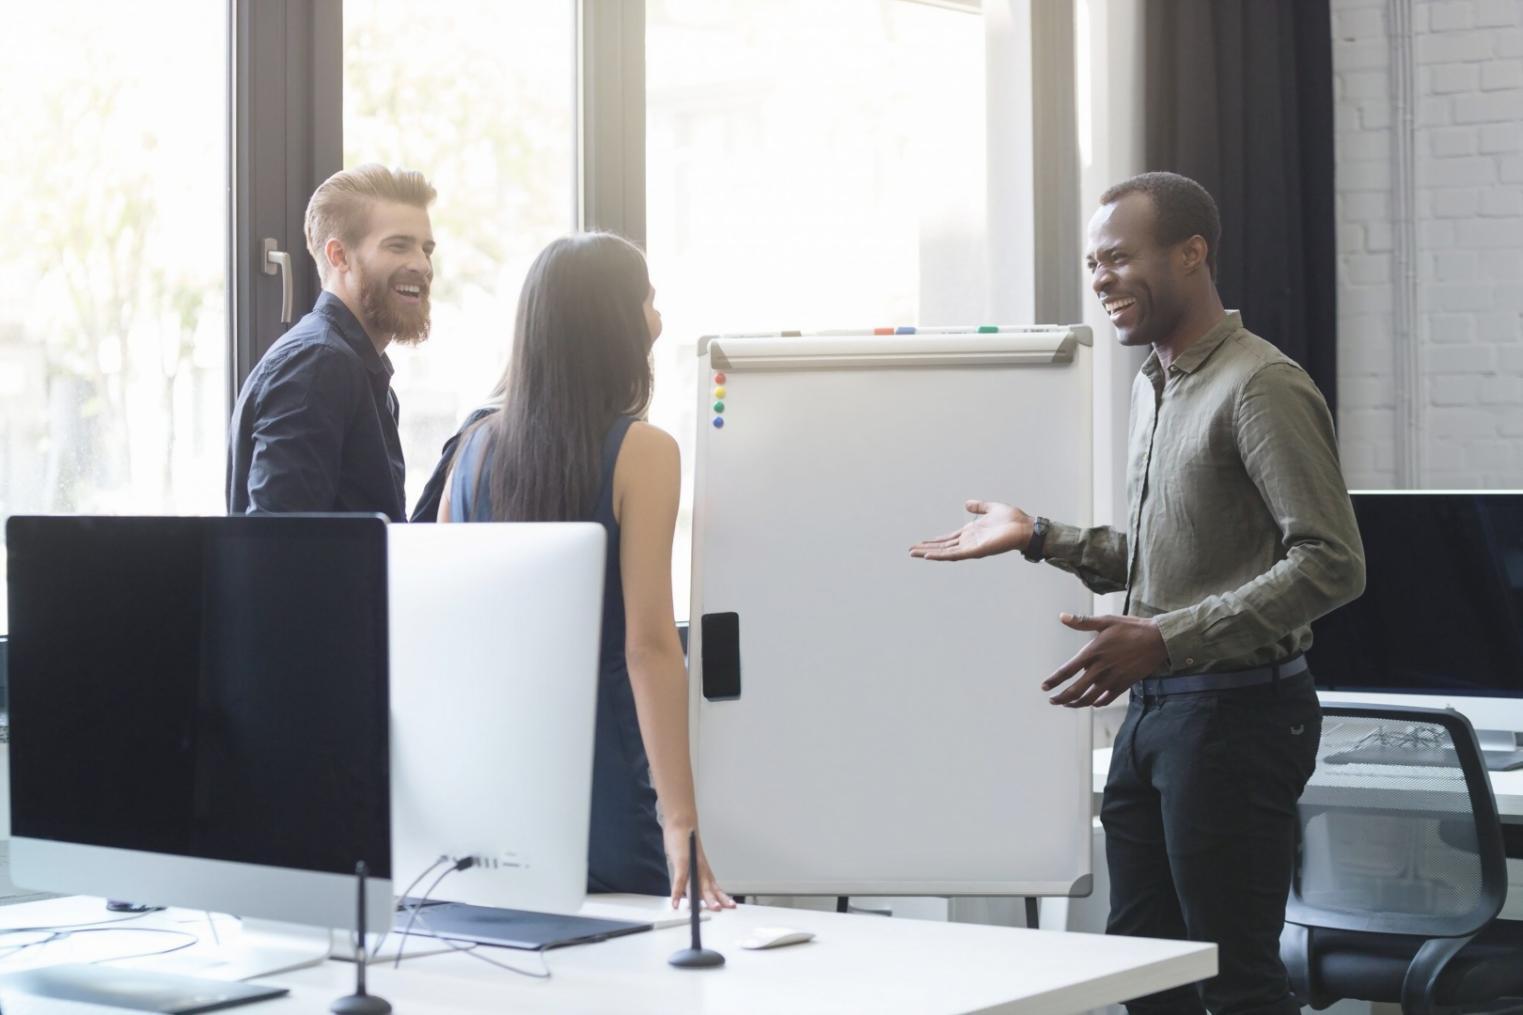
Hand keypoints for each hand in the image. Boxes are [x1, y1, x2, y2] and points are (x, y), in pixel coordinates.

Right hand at [664, 825, 734, 910]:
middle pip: (709, 888)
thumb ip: (691, 878)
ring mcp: (691, 866)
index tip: (730, 906)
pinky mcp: (681, 862)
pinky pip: (680, 880)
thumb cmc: (686, 844)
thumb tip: (688, 893)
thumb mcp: (690, 863)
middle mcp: (701, 869)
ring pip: (698, 885)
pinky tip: (676, 902)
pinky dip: (677, 892)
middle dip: (715, 900)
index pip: (716, 887)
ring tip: (707, 910)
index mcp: (704, 871)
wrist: (683, 824)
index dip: (723, 897)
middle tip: (720, 910)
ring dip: (703, 898)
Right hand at [910, 501, 1032, 560]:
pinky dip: (941, 556)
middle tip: (910, 551)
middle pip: (943, 547)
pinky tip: (929, 556)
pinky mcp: (976, 551)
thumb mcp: (991, 508)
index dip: (934, 541)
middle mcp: (969, 542)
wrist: (1025, 527)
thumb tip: (967, 504)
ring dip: (929, 553)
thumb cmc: (1013, 520)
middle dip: (926, 549)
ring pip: (945, 552)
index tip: (921, 543)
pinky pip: (955, 554)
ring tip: (913, 553)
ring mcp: (971, 547)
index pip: (948, 539)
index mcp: (971, 533)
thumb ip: (979, 507)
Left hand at [1042, 613, 1167, 707]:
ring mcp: (1113, 679)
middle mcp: (1101, 668)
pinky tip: (1091, 703)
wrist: (1158, 640)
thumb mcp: (1106, 620)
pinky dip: (1097, 703)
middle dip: (1061, 698)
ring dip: (1076, 703)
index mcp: (1093, 652)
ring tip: (1067, 704)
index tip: (1044, 687)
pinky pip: (1107, 699)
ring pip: (1090, 698)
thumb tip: (1061, 616)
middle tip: (1052, 700)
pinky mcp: (1124, 684)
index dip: (1054, 680)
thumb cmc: (1131, 627)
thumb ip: (1082, 621)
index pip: (1068, 670)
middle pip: (1076, 690)